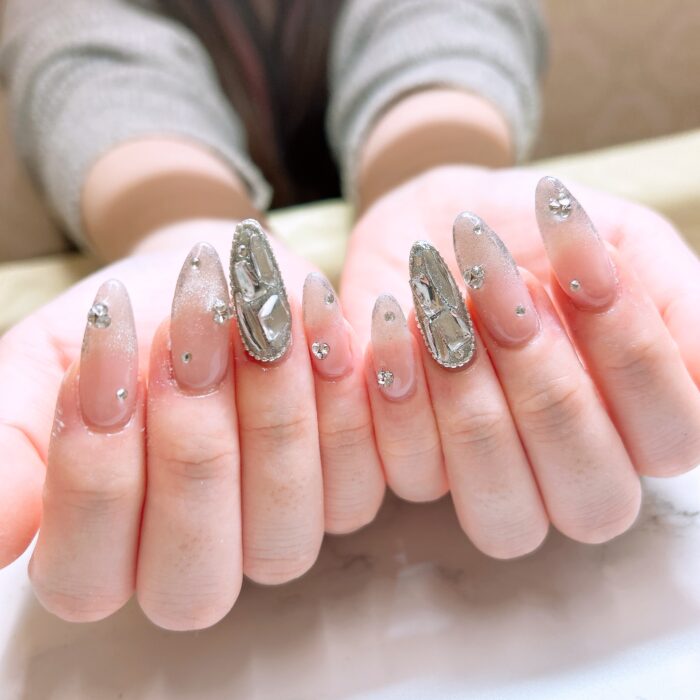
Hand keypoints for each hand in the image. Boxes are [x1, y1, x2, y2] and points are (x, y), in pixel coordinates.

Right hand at [0, 218, 384, 628]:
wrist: (209, 278)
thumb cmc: (129, 325)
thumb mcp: (51, 364)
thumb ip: (10, 446)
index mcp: (106, 555)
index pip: (88, 569)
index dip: (95, 466)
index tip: (107, 348)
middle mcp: (198, 565)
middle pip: (194, 558)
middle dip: (191, 435)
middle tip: (188, 328)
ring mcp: (279, 537)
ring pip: (284, 525)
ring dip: (271, 408)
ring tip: (260, 314)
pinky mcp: (346, 496)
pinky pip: (358, 478)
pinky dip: (340, 393)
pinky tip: (319, 321)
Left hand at [341, 165, 699, 556]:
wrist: (434, 220)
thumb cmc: (534, 234)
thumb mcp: (621, 239)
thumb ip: (680, 301)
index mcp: (639, 425)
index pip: (673, 438)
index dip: (630, 351)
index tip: (584, 262)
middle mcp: (572, 474)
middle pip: (592, 496)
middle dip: (545, 381)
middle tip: (504, 283)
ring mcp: (492, 486)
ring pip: (504, 515)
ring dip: (469, 396)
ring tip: (440, 304)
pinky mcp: (417, 470)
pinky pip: (413, 475)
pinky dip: (399, 395)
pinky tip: (391, 323)